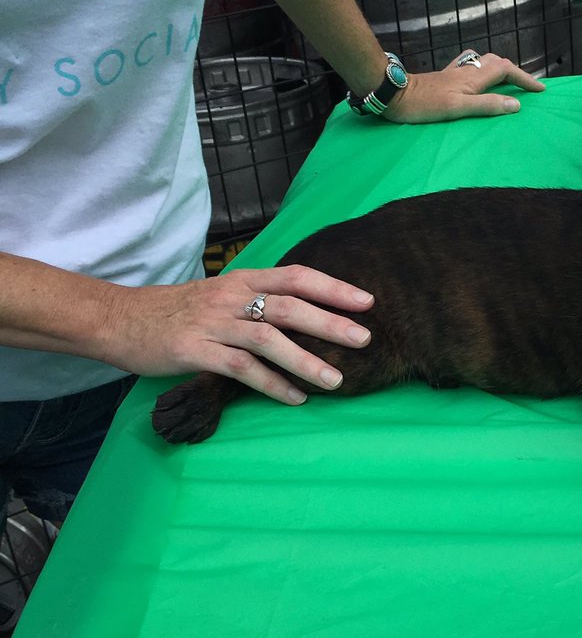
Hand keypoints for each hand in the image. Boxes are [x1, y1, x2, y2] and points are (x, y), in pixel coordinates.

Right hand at [103, 266, 373, 405]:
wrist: (119, 319)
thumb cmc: (179, 309)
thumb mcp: (223, 294)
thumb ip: (260, 299)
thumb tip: (309, 312)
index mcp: (243, 280)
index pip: (296, 276)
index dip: (333, 287)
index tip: (368, 301)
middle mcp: (231, 297)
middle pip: (288, 306)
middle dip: (330, 322)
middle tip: (365, 338)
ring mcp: (213, 324)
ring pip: (268, 339)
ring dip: (305, 360)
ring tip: (336, 381)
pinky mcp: (195, 352)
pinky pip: (240, 369)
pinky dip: (271, 384)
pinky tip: (295, 398)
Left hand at [385, 50, 545, 123]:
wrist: (394, 94)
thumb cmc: (425, 105)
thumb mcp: (458, 108)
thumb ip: (487, 105)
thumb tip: (516, 105)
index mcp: (473, 78)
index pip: (507, 70)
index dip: (525, 79)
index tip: (540, 89)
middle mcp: (466, 71)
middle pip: (497, 63)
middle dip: (515, 72)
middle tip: (527, 86)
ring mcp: (455, 72)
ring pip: (484, 63)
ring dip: (500, 69)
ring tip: (508, 81)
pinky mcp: (445, 77)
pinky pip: (470, 67)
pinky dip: (482, 70)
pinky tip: (477, 78)